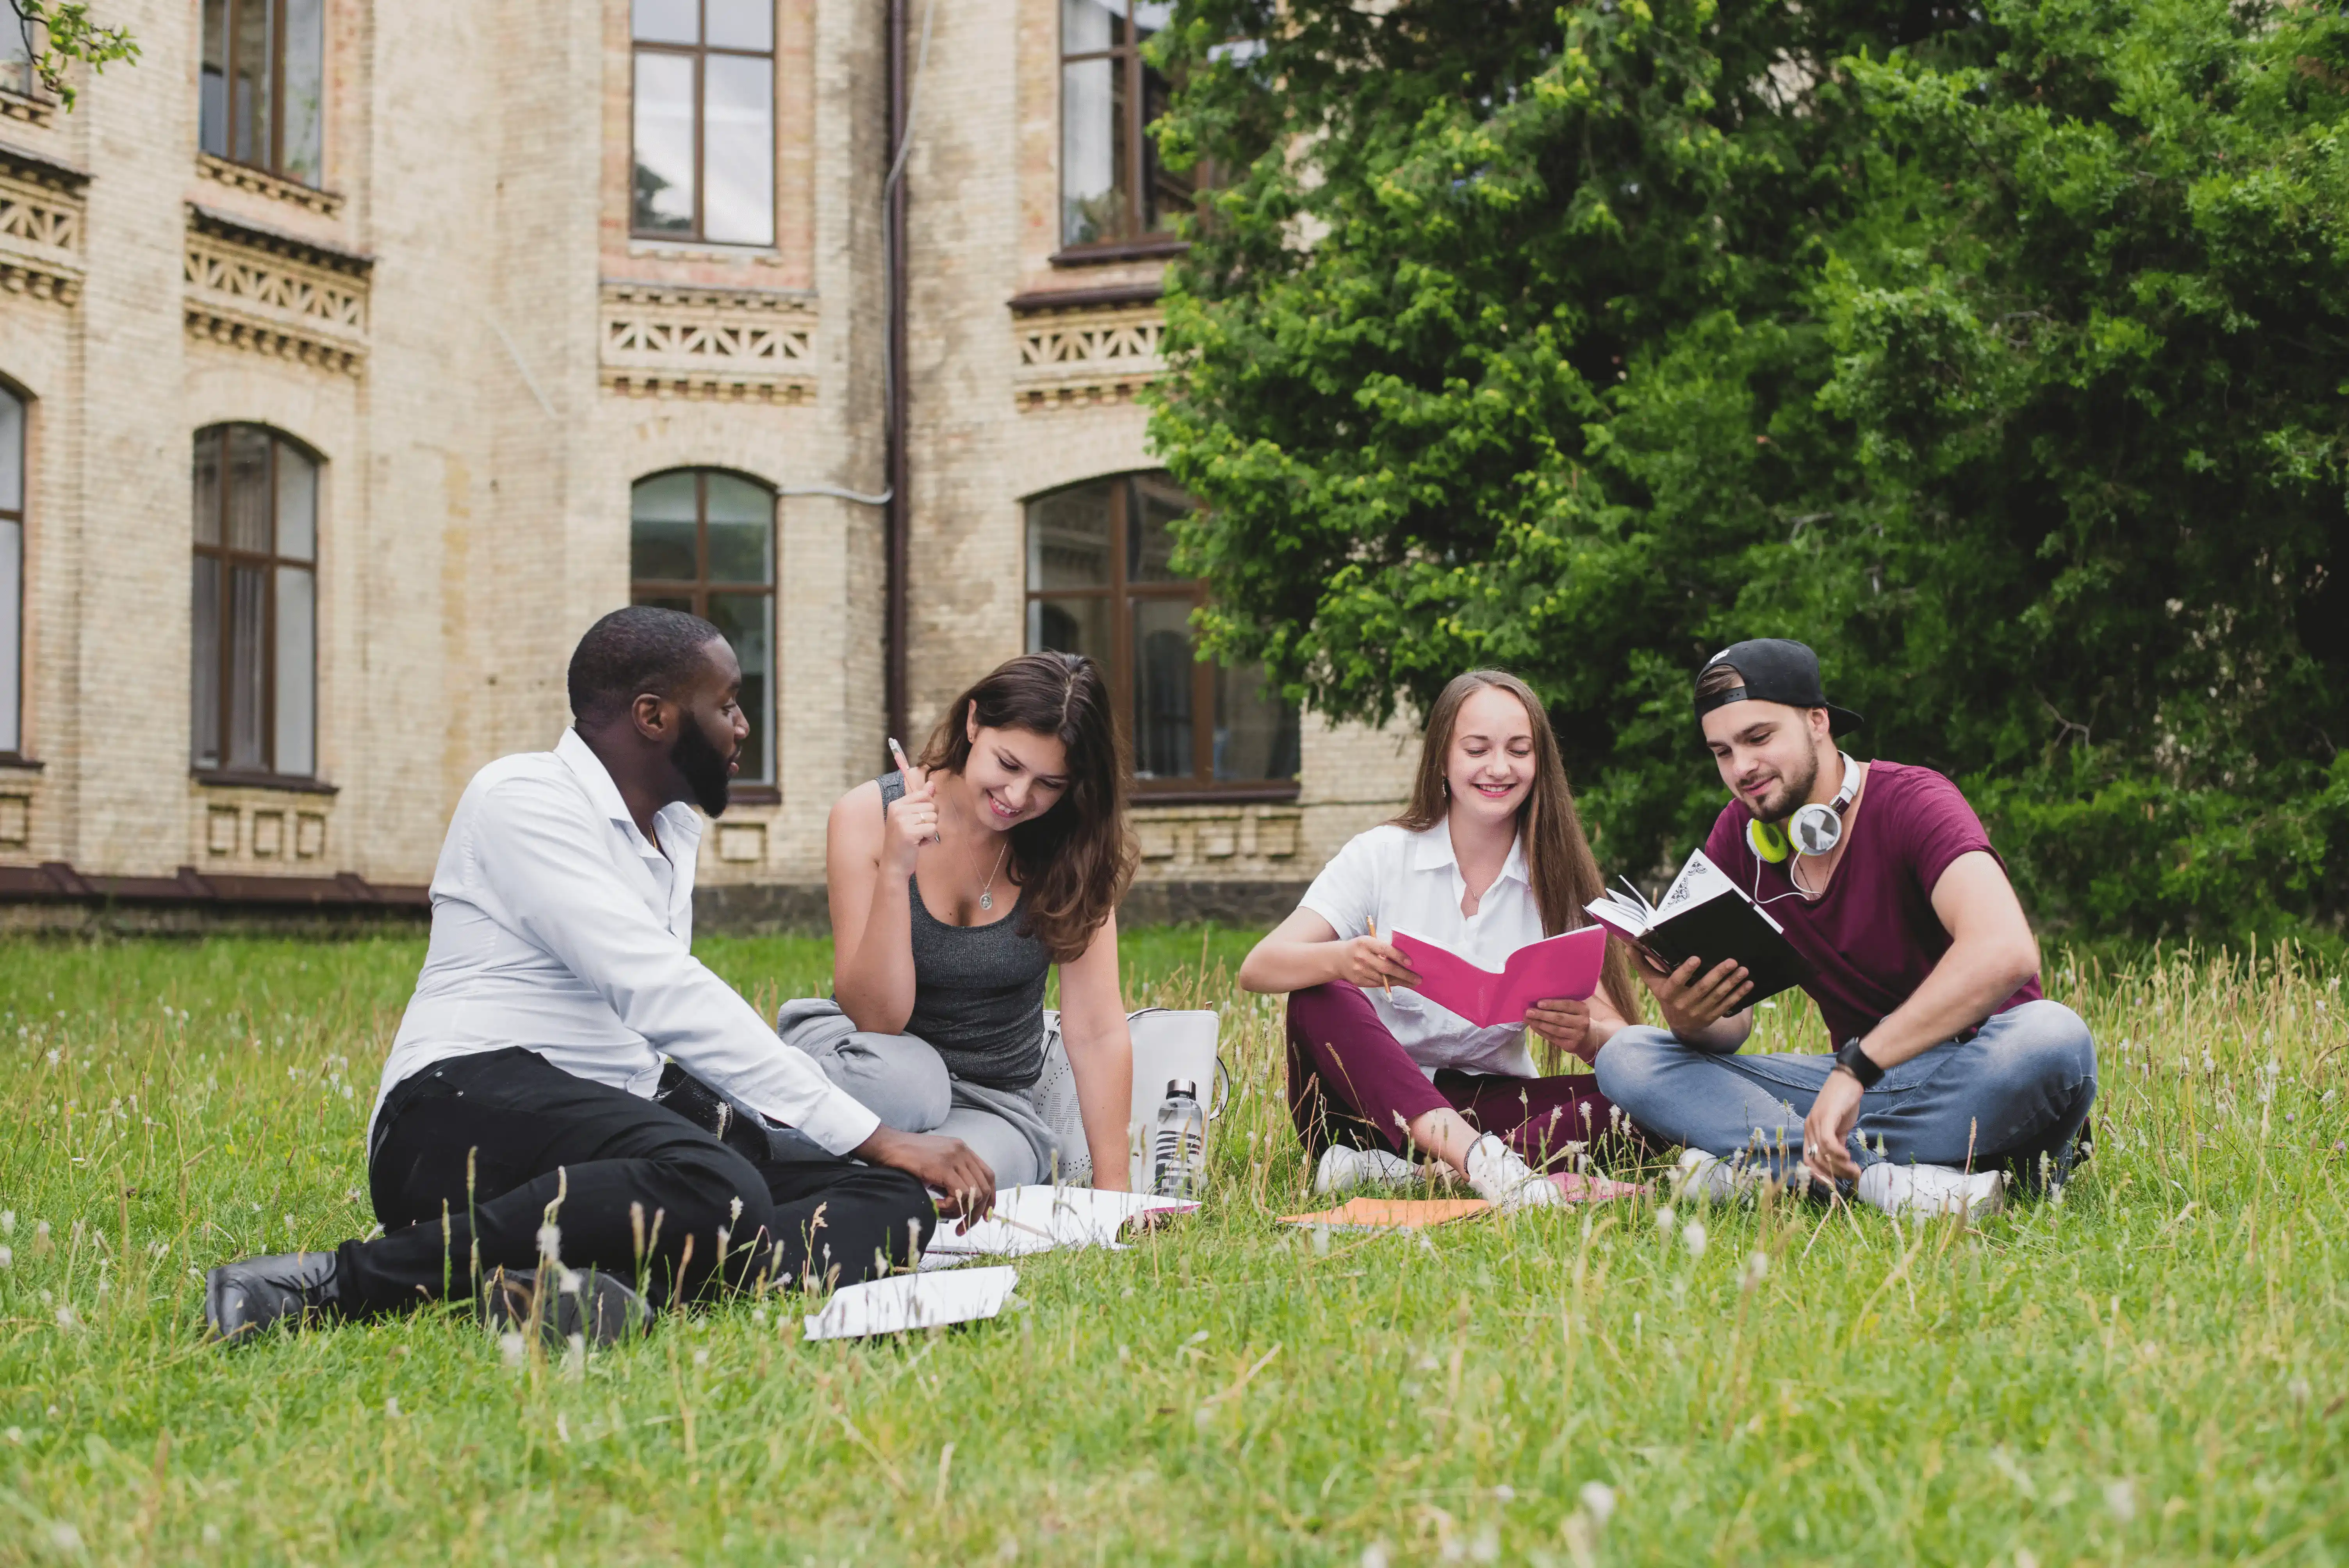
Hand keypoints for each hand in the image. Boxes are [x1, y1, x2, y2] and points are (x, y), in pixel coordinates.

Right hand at [856, 1125, 996, 1231]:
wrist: (885, 1146)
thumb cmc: (905, 1158)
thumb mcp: (935, 1165)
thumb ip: (950, 1178)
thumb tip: (960, 1204)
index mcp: (962, 1150)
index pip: (988, 1176)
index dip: (989, 1198)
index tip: (982, 1216)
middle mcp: (963, 1151)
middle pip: (984, 1187)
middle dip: (976, 1212)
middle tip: (961, 1228)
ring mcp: (954, 1158)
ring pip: (974, 1193)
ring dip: (960, 1211)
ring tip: (942, 1213)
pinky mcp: (943, 1167)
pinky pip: (959, 1194)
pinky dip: (949, 1207)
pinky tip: (935, 1206)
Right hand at [883, 766, 939, 871]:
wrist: (894, 865)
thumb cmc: (904, 842)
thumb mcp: (910, 819)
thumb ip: (921, 801)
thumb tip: (932, 783)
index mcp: (896, 804)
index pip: (923, 794)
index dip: (929, 807)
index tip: (920, 819)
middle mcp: (897, 810)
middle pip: (931, 805)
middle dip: (930, 820)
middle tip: (918, 831)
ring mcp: (902, 821)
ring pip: (933, 817)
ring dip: (930, 829)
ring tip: (918, 837)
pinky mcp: (909, 833)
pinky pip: (932, 829)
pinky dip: (929, 838)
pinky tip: (919, 844)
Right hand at [1333, 935, 1420, 990]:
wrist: (1337, 959)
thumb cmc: (1359, 947)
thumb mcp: (1368, 941)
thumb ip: (1382, 948)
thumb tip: (1404, 959)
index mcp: (1365, 943)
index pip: (1385, 950)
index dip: (1399, 956)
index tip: (1411, 963)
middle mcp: (1361, 957)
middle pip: (1386, 968)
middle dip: (1404, 975)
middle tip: (1418, 979)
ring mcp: (1359, 971)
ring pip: (1384, 979)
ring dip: (1400, 981)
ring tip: (1412, 983)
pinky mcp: (1359, 981)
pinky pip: (1378, 984)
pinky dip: (1390, 984)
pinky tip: (1399, 983)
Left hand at [1524, 997, 1591, 1058]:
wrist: (1587, 1038)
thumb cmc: (1576, 1018)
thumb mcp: (1575, 1009)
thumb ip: (1562, 1004)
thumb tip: (1538, 1002)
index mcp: (1583, 1009)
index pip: (1567, 1005)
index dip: (1552, 1004)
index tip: (1539, 1003)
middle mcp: (1582, 1022)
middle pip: (1559, 1018)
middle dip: (1542, 1014)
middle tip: (1528, 1011)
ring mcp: (1576, 1035)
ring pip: (1555, 1029)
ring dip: (1539, 1024)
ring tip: (1528, 1019)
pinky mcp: (1570, 1045)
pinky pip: (1552, 1038)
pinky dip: (1541, 1032)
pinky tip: (1533, 1026)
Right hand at [1639, 953, 1751, 1037]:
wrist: (1679, 1024)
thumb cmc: (1666, 994)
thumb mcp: (1653, 981)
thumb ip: (1642, 963)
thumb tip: (1628, 945)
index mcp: (1668, 994)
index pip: (1676, 982)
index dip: (1686, 971)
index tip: (1696, 958)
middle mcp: (1683, 1005)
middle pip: (1702, 989)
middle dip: (1718, 975)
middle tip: (1732, 961)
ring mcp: (1699, 1012)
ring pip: (1718, 996)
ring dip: (1732, 983)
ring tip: (1744, 970)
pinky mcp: (1712, 1017)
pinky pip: (1727, 1005)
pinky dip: (1738, 995)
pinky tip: (1748, 984)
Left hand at [1801, 1067, 1864, 1187]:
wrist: (1849, 1080)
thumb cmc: (1844, 1103)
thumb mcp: (1839, 1127)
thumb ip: (1838, 1143)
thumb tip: (1842, 1163)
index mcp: (1810, 1132)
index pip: (1807, 1160)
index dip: (1819, 1175)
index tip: (1834, 1183)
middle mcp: (1809, 1128)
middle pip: (1815, 1160)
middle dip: (1834, 1174)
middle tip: (1852, 1177)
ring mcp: (1815, 1122)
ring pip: (1823, 1153)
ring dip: (1840, 1167)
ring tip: (1855, 1170)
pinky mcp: (1826, 1117)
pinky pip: (1828, 1142)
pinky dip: (1838, 1154)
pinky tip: (1849, 1157)